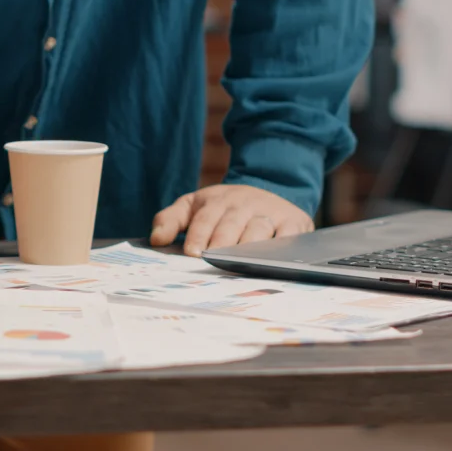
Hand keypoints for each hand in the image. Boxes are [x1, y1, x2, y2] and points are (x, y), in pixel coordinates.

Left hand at [150, 184, 313, 256]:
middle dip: (221, 242)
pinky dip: (283, 249)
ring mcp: (270, 212)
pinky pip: (289, 237)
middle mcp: (244, 204)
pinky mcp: (295, 223)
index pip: (205, 218)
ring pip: (259, 230)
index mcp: (217, 200)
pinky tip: (272, 260)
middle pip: (231, 224)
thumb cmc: (224, 207)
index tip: (192, 252)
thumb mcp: (194, 206)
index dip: (198, 235)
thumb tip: (155, 239)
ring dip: (249, 247)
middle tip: (213, 259)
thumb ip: (170, 220)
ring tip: (240, 263)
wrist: (270, 187)